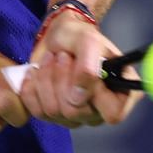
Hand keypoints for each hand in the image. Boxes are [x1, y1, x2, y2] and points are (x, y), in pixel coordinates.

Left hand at [21, 9, 138, 127]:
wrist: (56, 36)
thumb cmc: (78, 36)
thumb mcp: (88, 40)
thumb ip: (88, 67)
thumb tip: (78, 97)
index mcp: (120, 92)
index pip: (113, 113)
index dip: (96, 95)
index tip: (85, 69)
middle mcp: (100, 110)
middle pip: (76, 112)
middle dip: (62, 79)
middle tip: (62, 56)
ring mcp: (77, 116)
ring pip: (54, 112)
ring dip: (46, 79)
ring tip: (51, 59)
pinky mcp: (54, 116)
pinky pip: (37, 112)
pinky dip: (32, 87)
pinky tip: (36, 72)